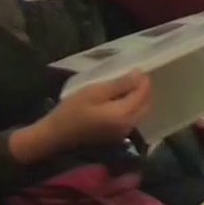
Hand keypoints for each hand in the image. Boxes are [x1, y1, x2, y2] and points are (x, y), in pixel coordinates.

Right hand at [17, 72, 152, 161]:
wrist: (57, 136)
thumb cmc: (72, 111)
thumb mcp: (94, 92)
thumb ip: (119, 85)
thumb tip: (139, 75)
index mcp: (124, 115)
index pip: (143, 94)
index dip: (143, 80)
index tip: (138, 68)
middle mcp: (128, 126)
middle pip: (146, 105)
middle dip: (144, 89)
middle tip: (134, 75)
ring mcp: (123, 134)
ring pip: (141, 113)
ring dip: (139, 98)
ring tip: (127, 84)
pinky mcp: (117, 136)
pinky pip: (132, 119)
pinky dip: (132, 107)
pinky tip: (121, 99)